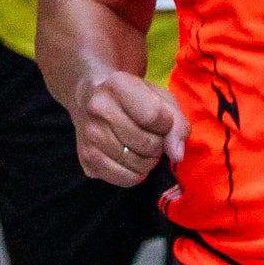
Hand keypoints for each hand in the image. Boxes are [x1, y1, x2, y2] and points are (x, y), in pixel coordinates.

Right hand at [71, 61, 186, 188]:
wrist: (91, 99)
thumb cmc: (133, 98)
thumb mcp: (161, 98)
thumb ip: (177, 123)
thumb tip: (176, 155)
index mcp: (116, 85)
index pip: (153, 116)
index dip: (166, 124)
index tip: (161, 121)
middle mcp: (96, 110)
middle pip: (146, 144)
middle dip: (159, 145)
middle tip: (152, 136)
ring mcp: (88, 137)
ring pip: (137, 164)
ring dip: (149, 161)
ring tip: (142, 147)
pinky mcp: (86, 160)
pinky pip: (124, 179)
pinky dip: (136, 174)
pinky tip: (132, 159)